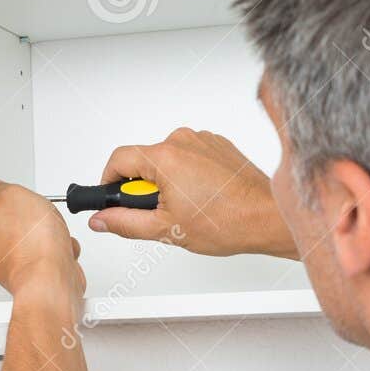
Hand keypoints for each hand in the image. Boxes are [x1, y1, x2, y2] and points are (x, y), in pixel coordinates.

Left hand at [0, 178, 85, 299]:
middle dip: (23, 215)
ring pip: (24, 236)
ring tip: (49, 233)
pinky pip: (38, 252)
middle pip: (3, 218)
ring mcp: (0, 261)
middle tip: (33, 214)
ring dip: (41, 232)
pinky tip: (55, 248)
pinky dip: (50, 249)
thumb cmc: (31, 242)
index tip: (12, 195)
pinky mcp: (21, 273)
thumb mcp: (14, 194)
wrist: (49, 279)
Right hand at [90, 128, 298, 258]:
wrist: (267, 217)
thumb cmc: (227, 222)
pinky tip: (202, 197)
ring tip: (187, 208)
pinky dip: (188, 175)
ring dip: (167, 181)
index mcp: (165, 157)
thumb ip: (125, 223)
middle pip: (144, 160)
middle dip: (144, 187)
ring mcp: (203, 141)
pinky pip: (189, 157)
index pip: (118, 159)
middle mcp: (183, 141)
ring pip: (167, 159)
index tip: (112, 199)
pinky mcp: (218, 145)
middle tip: (160, 213)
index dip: (109, 181)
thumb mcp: (165, 230)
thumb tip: (102, 219)